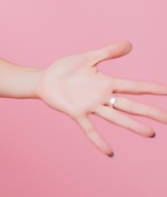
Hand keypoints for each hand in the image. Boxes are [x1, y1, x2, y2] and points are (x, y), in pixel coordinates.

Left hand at [35, 41, 166, 155]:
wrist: (44, 79)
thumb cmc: (65, 69)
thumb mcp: (87, 57)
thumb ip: (108, 52)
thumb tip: (130, 44)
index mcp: (107, 83)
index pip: (135, 87)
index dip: (153, 88)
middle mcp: (102, 97)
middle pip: (131, 106)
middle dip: (150, 112)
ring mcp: (90, 106)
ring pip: (115, 118)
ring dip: (132, 126)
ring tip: (150, 134)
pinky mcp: (76, 113)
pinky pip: (89, 129)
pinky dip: (98, 140)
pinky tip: (109, 152)